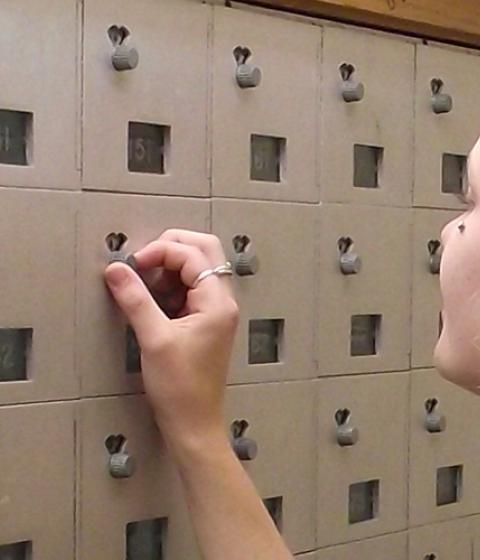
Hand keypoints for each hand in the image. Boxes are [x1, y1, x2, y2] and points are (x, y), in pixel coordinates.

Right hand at [104, 229, 238, 452]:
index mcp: (217, 302)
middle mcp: (222, 301)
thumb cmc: (180, 387)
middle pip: (204, 251)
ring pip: (198, 268)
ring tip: (144, 282)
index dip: (160, 251)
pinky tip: (152, 298)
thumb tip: (116, 269)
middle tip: (142, 260)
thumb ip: (135, 300)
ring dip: (170, 266)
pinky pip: (191, 289)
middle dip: (171, 247)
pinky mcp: (206, 321)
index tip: (132, 265)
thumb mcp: (154, 339)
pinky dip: (171, 284)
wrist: (193, 423)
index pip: (192, 255)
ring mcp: (216, 311)